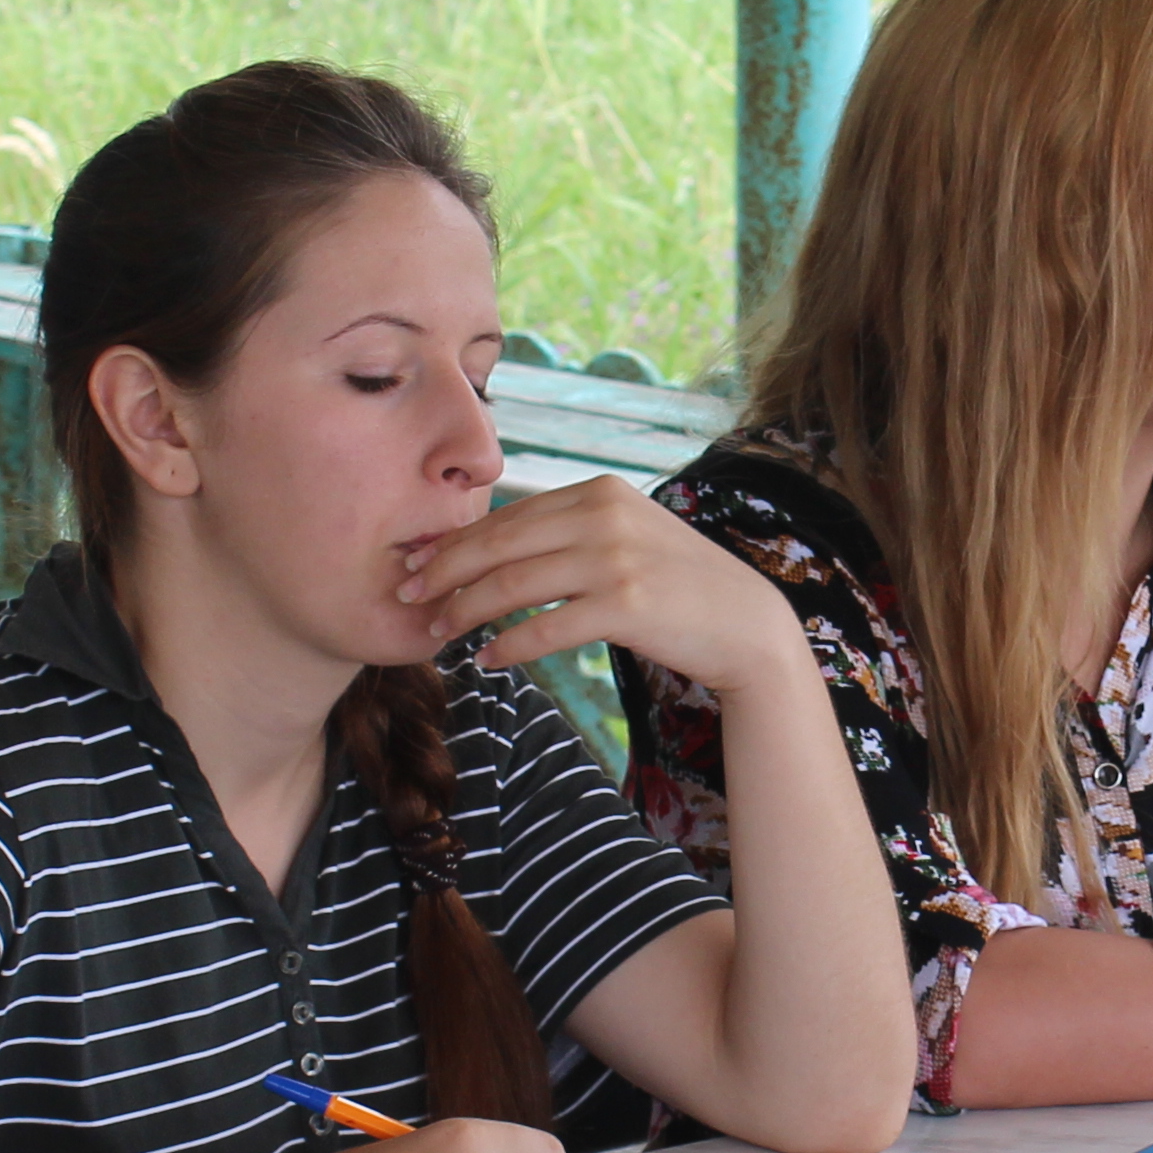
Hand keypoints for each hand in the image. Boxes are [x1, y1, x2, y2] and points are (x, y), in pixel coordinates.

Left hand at [401, 480, 809, 697]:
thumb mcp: (629, 535)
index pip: (509, 515)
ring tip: (439, 631)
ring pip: (513, 585)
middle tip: (406, 594)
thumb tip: (503, 545)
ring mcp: (615, 559)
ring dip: (466, 611)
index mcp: (599, 492)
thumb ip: (575, 530)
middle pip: (500, 543)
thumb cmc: (680, 586)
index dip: (456, 540)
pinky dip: (510, 646)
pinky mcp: (626, 605)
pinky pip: (547, 628)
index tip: (418, 561)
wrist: (746, 624)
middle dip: (444, 571)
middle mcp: (604, 517)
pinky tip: (487, 659)